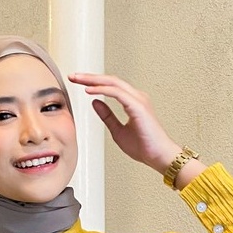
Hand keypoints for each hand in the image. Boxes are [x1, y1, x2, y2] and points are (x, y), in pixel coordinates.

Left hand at [68, 72, 182, 174]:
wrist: (158, 156)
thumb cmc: (144, 147)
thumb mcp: (118, 131)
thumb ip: (107, 116)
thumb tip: (94, 102)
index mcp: (133, 102)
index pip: (110, 86)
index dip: (93, 83)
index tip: (78, 82)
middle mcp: (136, 97)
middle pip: (110, 80)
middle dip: (90, 77)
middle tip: (73, 76)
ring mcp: (138, 99)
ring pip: (113, 83)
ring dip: (94, 80)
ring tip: (78, 79)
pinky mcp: (138, 106)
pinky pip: (117, 93)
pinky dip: (102, 90)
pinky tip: (89, 90)